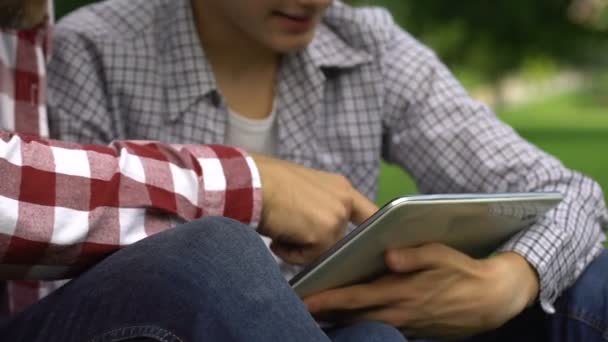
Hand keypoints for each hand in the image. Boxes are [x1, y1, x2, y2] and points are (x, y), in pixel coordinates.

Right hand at [252, 154, 377, 264]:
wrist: (252, 182)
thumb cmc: (267, 183)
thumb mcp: (304, 189)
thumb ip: (320, 206)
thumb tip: (318, 232)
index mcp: (340, 187)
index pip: (368, 213)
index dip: (367, 230)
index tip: (367, 243)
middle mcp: (344, 200)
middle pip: (338, 239)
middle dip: (314, 242)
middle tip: (291, 231)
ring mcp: (336, 216)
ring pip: (322, 251)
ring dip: (300, 248)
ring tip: (281, 229)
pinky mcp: (324, 233)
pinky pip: (309, 258)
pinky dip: (290, 254)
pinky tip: (278, 237)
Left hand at [304, 244, 538, 338]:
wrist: (492, 300)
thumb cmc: (464, 271)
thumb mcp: (442, 255)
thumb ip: (414, 255)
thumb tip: (389, 256)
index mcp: (401, 291)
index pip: (355, 297)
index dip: (327, 299)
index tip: (303, 298)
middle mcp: (399, 313)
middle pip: (352, 316)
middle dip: (324, 313)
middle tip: (298, 308)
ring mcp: (406, 326)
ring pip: (364, 326)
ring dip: (340, 321)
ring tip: (316, 314)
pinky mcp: (413, 331)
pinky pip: (380, 329)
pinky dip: (361, 325)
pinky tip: (351, 320)